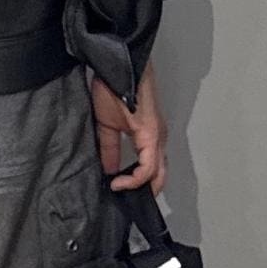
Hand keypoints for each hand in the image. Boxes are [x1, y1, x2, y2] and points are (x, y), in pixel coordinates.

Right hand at [90, 56, 167, 195]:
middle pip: (159, 175)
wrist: (116, 67)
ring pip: (157, 172)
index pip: (150, 169)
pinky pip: (149, 164)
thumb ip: (109, 149)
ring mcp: (158, 135)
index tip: (113, 188)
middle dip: (143, 191)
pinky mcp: (152, 133)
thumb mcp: (107, 125)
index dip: (133, 184)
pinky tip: (119, 181)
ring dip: (141, 187)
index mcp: (149, 136)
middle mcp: (158, 138)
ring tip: (122, 192)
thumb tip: (109, 171)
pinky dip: (136, 177)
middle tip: (125, 201)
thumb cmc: (113, 88)